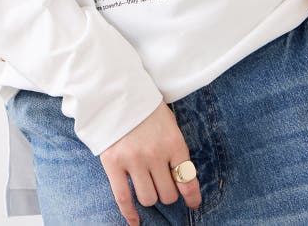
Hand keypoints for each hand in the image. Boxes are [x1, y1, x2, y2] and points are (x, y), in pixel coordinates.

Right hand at [99, 100, 200, 224]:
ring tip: (149, 188)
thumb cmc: (148, 110)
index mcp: (173, 142)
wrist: (119, 94)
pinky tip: (135, 221)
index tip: (194, 203)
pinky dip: (130, 214)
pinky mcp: (113, 164)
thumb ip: (176, 150)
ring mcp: (133, 160)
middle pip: (168, 193)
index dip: (192, 196)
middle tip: (164, 186)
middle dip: (168, 193)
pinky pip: (123, 198)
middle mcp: (155, 154)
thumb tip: (183, 179)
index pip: (187, 179)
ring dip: (151, 198)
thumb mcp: (170, 124)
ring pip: (148, 198)